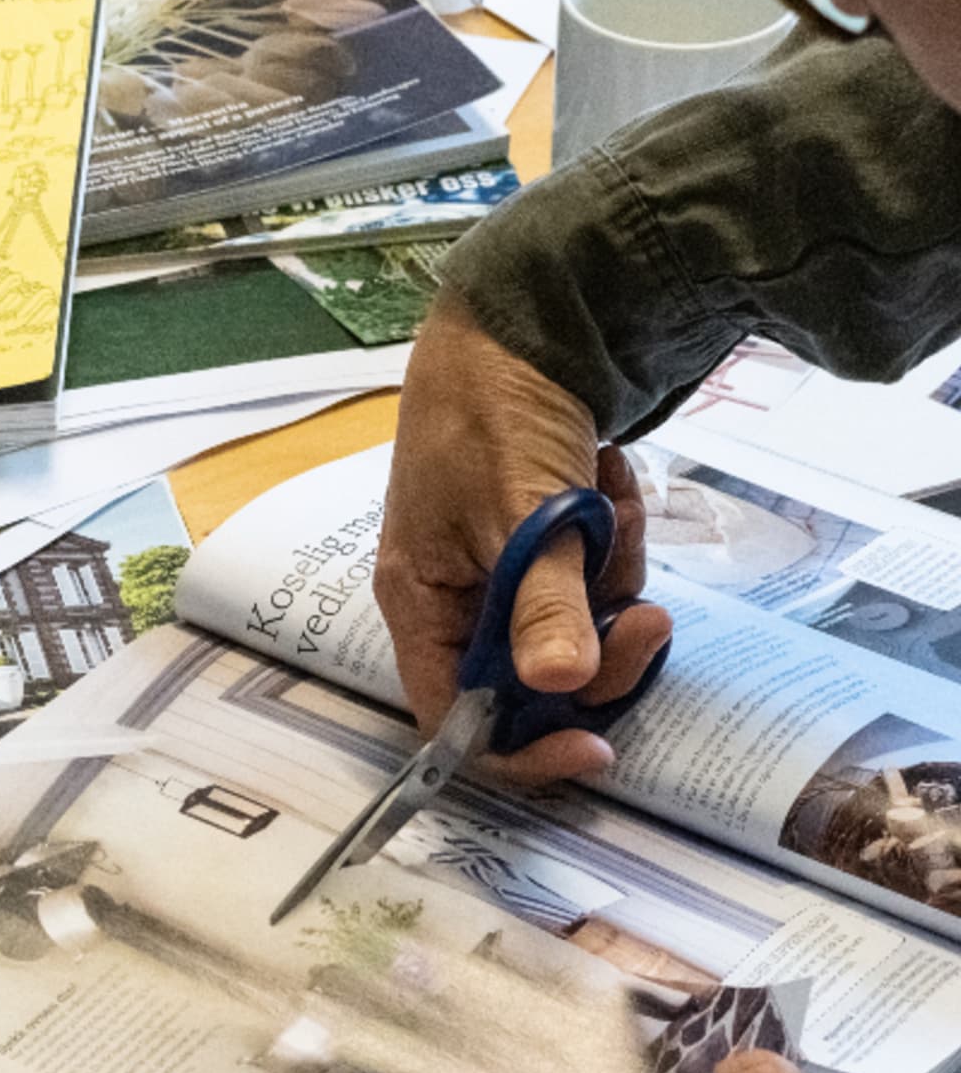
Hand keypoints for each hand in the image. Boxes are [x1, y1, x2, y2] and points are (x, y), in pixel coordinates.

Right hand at [374, 292, 676, 783]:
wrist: (522, 323)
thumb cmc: (491, 417)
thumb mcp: (521, 513)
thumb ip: (541, 603)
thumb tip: (556, 687)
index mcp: (419, 603)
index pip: (455, 718)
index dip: (522, 750)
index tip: (597, 748)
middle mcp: (457, 600)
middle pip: (534, 682)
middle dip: (598, 647)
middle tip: (651, 616)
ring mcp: (505, 569)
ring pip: (579, 625)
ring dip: (612, 573)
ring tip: (612, 503)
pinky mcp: (547, 539)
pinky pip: (598, 575)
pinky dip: (616, 536)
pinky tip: (608, 482)